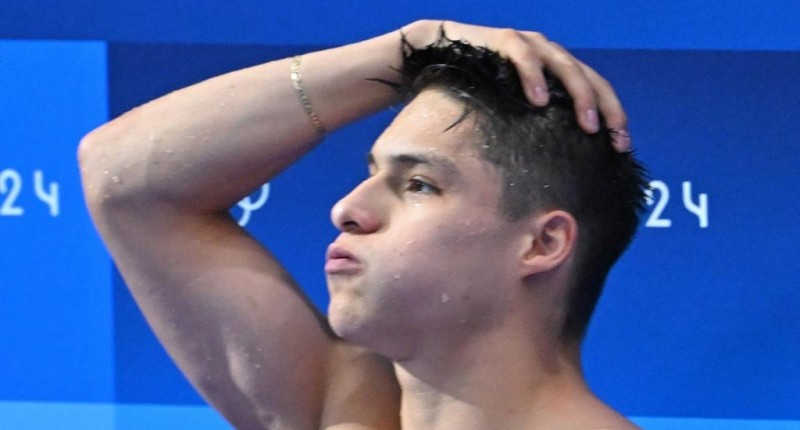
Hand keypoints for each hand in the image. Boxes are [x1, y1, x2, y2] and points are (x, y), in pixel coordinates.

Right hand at [404, 20, 630, 151]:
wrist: (432, 56)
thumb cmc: (472, 90)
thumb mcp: (508, 112)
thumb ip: (531, 128)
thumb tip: (550, 173)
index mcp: (556, 71)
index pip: (596, 90)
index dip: (614, 116)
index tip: (623, 146)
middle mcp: (548, 54)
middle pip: (590, 78)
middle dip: (607, 108)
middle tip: (613, 137)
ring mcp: (527, 44)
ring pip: (564, 64)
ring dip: (579, 95)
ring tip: (588, 124)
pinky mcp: (501, 40)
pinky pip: (523, 55)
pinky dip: (534, 76)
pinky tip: (539, 100)